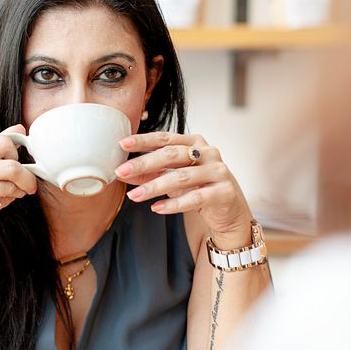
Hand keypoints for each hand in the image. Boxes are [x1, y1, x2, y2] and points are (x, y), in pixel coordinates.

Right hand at [0, 124, 38, 249]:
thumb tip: (19, 129)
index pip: (1, 142)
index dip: (16, 152)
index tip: (19, 161)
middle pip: (11, 165)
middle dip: (26, 175)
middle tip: (27, 182)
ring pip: (10, 185)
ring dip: (19, 191)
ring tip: (14, 193)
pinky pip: (3, 201)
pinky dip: (8, 201)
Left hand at [115, 132, 252, 240]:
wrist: (229, 211)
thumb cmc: (198, 188)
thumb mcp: (172, 178)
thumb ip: (151, 174)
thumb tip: (123, 173)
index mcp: (194, 143)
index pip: (165, 138)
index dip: (143, 140)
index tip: (122, 144)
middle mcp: (208, 153)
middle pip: (172, 155)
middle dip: (144, 163)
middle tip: (122, 171)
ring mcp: (218, 171)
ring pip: (181, 177)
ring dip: (154, 187)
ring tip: (133, 195)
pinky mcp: (224, 192)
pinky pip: (195, 198)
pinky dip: (173, 204)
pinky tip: (156, 208)